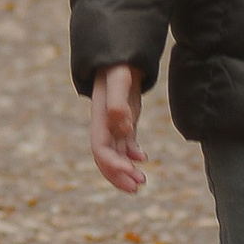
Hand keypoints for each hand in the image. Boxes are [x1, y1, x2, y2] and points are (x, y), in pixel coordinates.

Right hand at [90, 63, 147, 193]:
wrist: (120, 56)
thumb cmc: (118, 66)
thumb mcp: (119, 79)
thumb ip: (117, 102)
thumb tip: (122, 126)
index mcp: (99, 119)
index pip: (101, 150)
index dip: (113, 165)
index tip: (131, 173)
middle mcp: (104, 125)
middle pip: (107, 158)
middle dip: (119, 175)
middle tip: (138, 187)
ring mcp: (114, 125)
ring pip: (116, 155)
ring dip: (126, 170)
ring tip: (142, 182)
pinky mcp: (124, 122)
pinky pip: (125, 145)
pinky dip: (132, 155)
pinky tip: (144, 158)